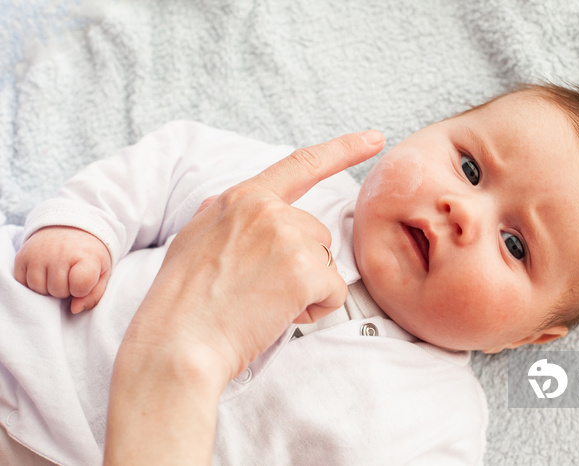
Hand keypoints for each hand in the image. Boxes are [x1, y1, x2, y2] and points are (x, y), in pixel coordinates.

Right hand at [14, 226, 111, 312]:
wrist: (70, 229)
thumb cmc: (88, 255)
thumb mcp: (101, 273)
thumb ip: (94, 295)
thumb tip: (74, 309)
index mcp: (86, 255)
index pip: (80, 285)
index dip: (82, 289)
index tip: (84, 280)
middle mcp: (60, 252)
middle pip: (58, 291)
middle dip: (65, 289)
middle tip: (69, 275)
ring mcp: (38, 253)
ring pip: (39, 289)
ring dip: (48, 287)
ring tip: (57, 273)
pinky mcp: (22, 256)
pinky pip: (23, 283)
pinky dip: (33, 282)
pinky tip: (44, 271)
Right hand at [104, 130, 384, 464]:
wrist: (175, 345)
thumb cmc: (183, 304)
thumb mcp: (198, 239)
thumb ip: (235, 219)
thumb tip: (259, 211)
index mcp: (240, 198)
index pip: (300, 164)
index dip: (342, 149)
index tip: (375, 139)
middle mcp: (265, 208)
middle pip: (316, 234)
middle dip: (300, 266)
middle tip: (257, 292)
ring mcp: (286, 234)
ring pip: (325, 263)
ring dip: (306, 289)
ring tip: (260, 305)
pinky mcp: (304, 269)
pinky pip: (334, 292)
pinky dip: (315, 309)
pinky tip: (277, 316)